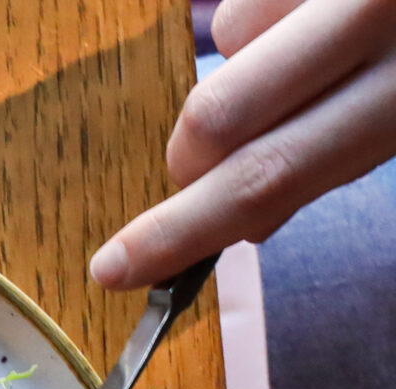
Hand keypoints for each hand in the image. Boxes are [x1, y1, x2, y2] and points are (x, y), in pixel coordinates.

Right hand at [92, 0, 395, 287]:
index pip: (267, 176)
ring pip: (233, 32)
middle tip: (206, 166)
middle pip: (219, 112)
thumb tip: (245, 218)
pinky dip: (274, 6)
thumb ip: (343, 157)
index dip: (180, 230)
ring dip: (253, 55)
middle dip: (194, 153)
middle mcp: (374, 18)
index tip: (113, 269)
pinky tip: (321, 5)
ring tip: (322, 44)